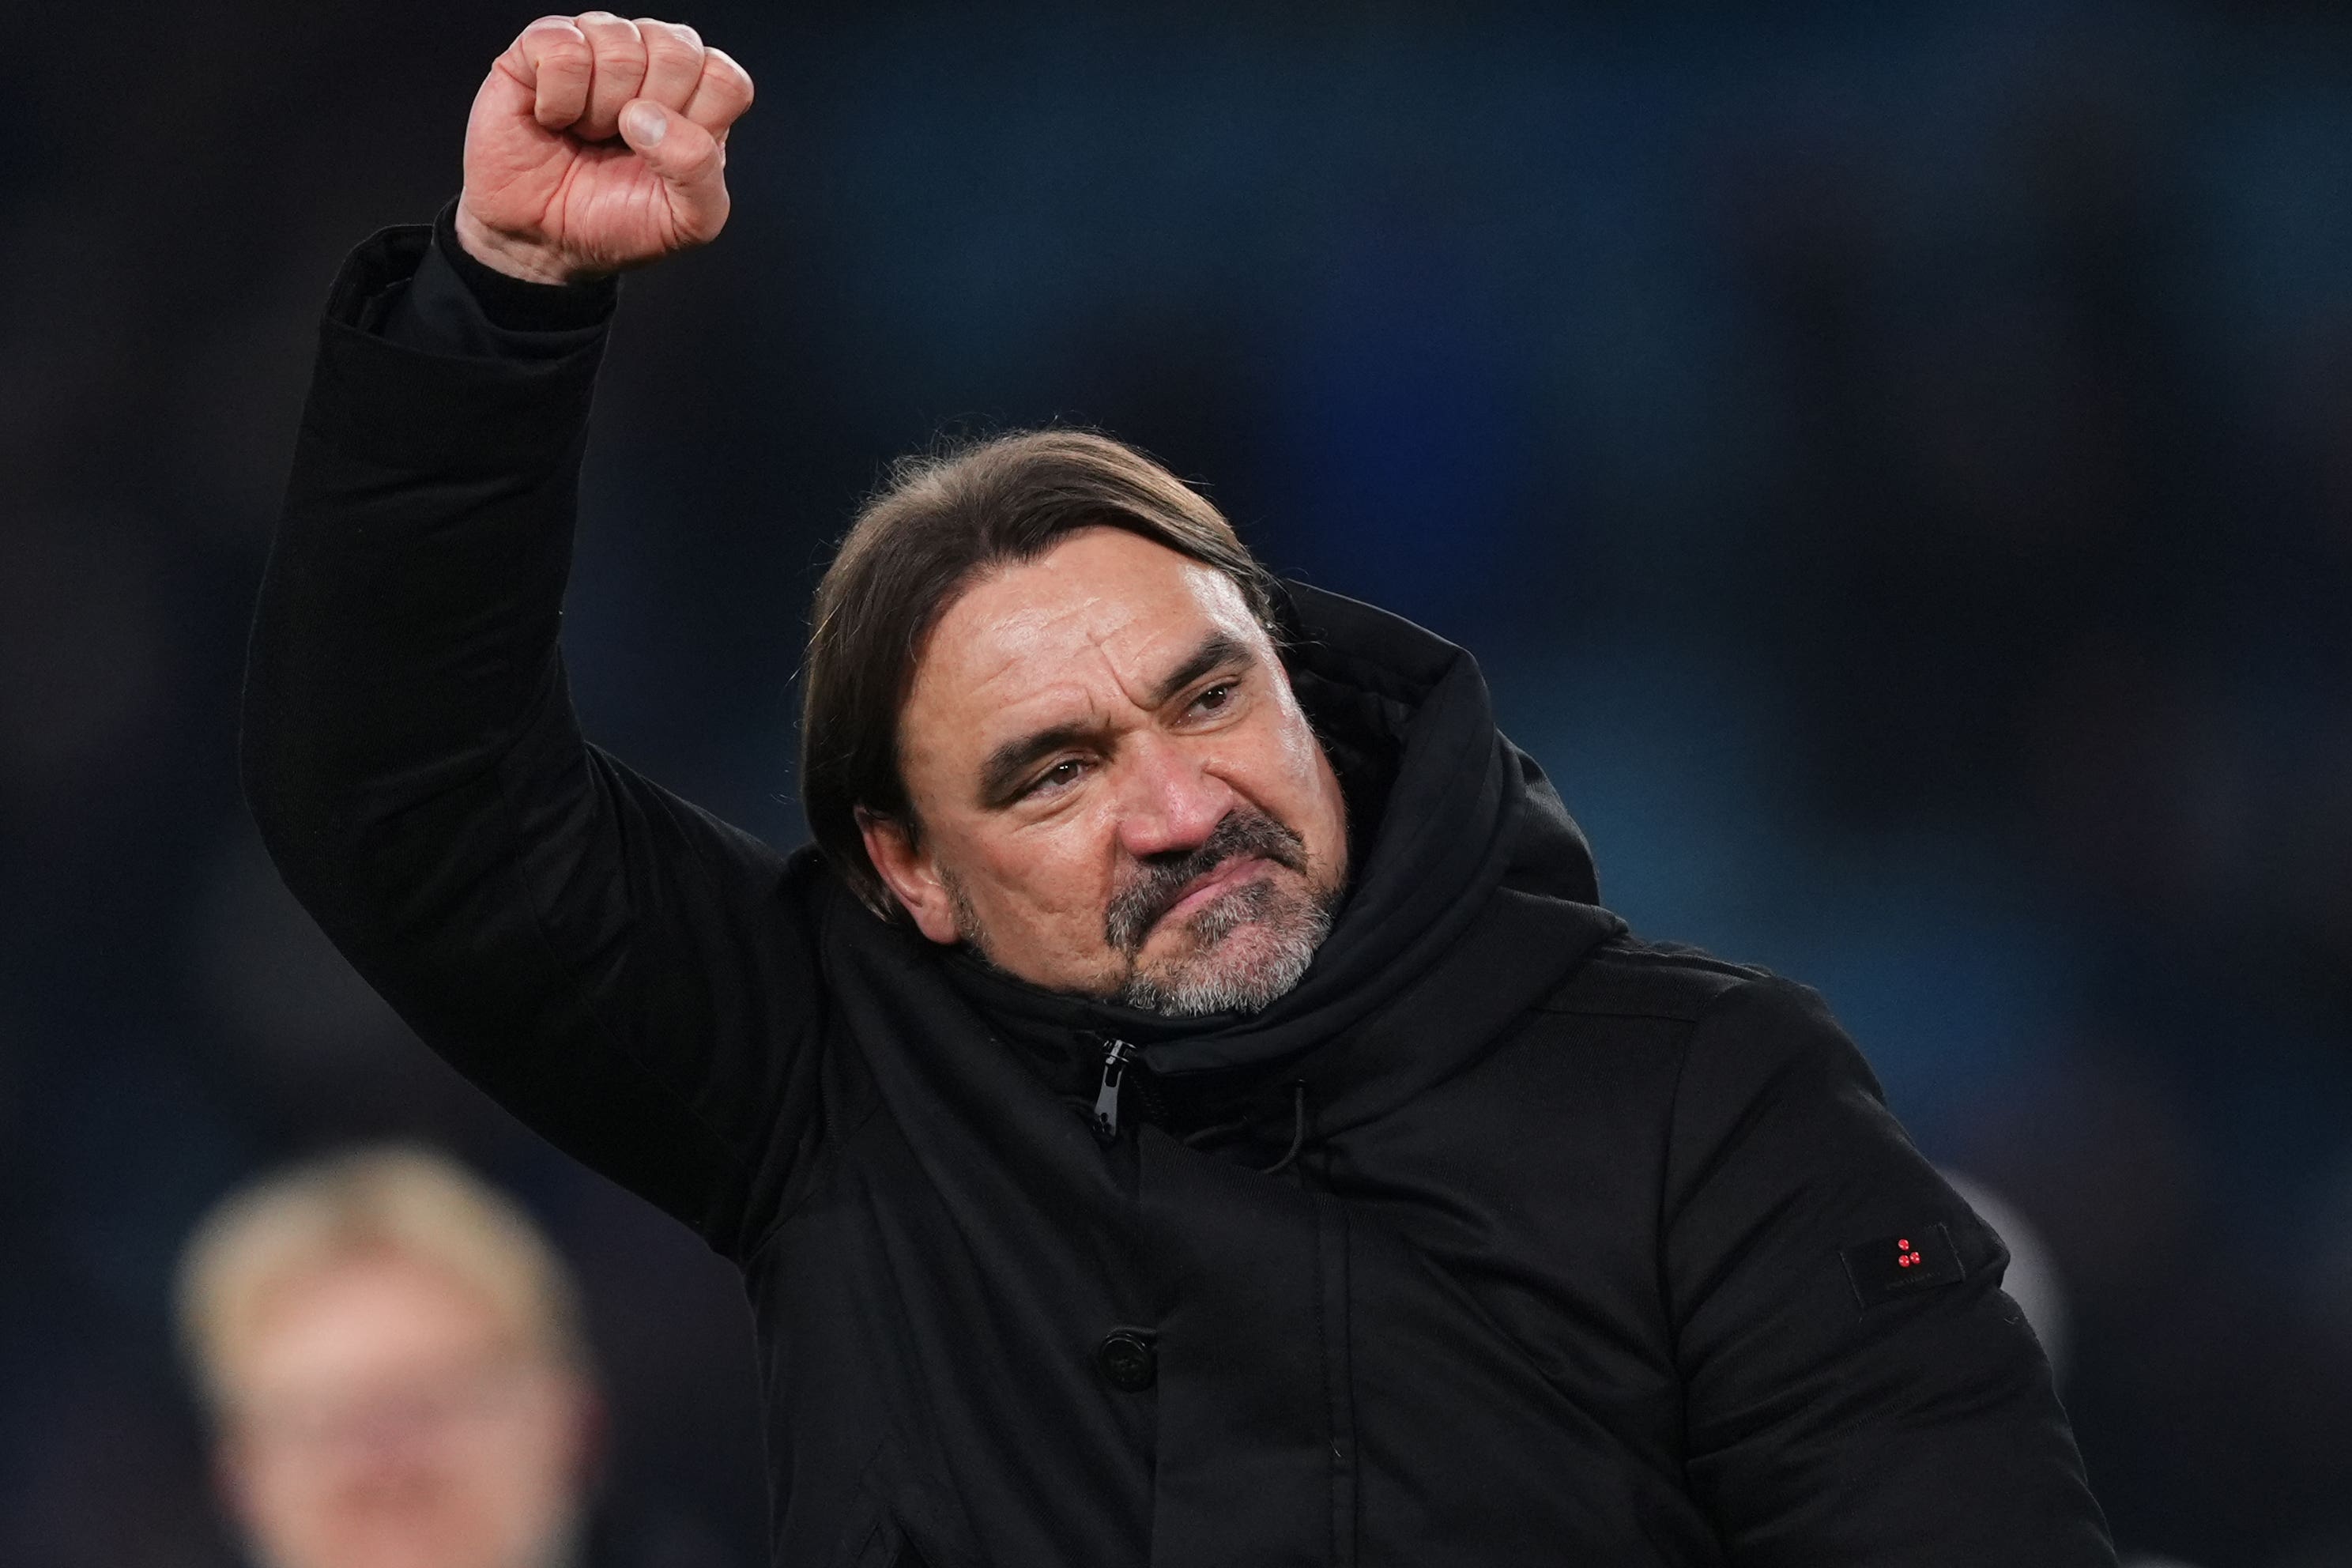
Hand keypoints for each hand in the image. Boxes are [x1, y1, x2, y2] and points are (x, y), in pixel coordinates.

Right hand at [456, 13, 754, 284]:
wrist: (542, 238)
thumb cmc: (615, 221)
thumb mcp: (686, 221)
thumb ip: (700, 173)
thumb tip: (648, 116)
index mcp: (697, 94)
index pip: (725, 79)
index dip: (697, 124)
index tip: (666, 158)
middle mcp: (652, 57)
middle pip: (679, 52)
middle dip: (649, 117)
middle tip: (622, 144)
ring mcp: (597, 44)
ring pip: (620, 46)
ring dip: (599, 111)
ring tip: (587, 133)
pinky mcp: (542, 43)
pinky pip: (563, 49)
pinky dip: (557, 100)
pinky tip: (554, 117)